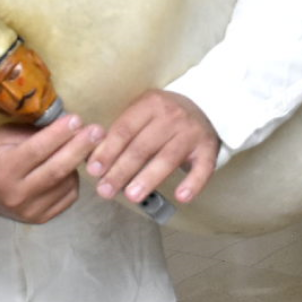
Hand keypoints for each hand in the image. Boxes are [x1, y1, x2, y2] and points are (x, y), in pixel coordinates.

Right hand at [0, 113, 102, 223]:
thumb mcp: (2, 137)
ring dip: (78, 162)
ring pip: (66, 183)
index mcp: (2, 170)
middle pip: (56, 170)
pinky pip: (68, 196)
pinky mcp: (41, 218)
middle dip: (80, 148)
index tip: (77, 118)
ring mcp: (30, 211)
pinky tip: (70, 167)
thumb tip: (66, 125)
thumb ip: (32, 133)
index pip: (36, 150)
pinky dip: (74, 179)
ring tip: (83, 145)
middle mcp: (16, 194)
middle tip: (98, 131)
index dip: (59, 134)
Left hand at [87, 90, 219, 206]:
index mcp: (150, 104)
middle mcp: (172, 116)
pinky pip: (203, 168)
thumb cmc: (163, 116)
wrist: (206, 105)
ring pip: (168, 158)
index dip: (108, 150)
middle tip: (105, 190)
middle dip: (121, 170)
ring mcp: (192, 132)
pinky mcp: (208, 148)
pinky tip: (181, 197)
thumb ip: (120, 134)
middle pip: (143, 147)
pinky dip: (193, 183)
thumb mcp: (142, 113)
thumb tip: (93, 161)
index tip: (93, 170)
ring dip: (149, 178)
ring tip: (132, 196)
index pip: (125, 129)